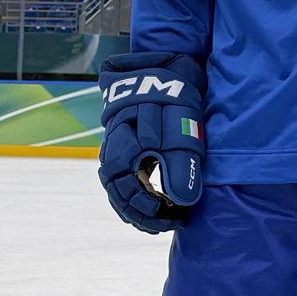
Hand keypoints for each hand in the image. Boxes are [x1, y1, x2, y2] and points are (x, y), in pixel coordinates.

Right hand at [98, 51, 204, 232]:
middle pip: (118, 192)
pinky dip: (132, 195)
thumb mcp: (183, 131)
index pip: (127, 189)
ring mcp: (117, 146)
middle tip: (165, 227)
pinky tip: (149, 207)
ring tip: (157, 224)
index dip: (147, 209)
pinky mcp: (125, 145)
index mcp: (124, 147)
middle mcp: (114, 148)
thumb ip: (181, 166)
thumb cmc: (176, 100)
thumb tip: (182, 201)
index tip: (172, 219)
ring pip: (117, 186)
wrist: (164, 68)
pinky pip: (122, 177)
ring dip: (134, 208)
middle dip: (139, 213)